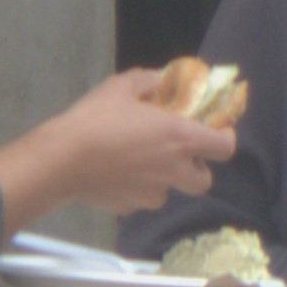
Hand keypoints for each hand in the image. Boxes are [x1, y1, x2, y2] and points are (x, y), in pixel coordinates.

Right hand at [0, 70, 227, 223]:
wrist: (61, 159)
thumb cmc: (96, 119)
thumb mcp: (121, 87)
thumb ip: (148, 81)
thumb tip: (159, 79)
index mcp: (181, 139)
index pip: (225, 148)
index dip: (225, 140)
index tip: (217, 132)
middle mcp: (174, 170)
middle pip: (204, 180)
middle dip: (196, 169)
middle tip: (178, 155)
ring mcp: (153, 193)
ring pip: (169, 191)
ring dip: (163, 180)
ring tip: (139, 164)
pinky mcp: (129, 207)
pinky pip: (140, 199)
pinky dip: (134, 189)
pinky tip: (115, 175)